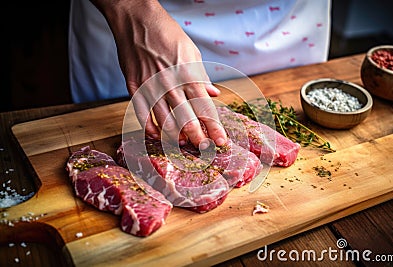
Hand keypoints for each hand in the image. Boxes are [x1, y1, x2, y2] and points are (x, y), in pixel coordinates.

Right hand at [91, 0, 226, 147]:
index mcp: (188, 74)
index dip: (214, 127)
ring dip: (175, 136)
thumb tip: (213, 94)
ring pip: (164, 121)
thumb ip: (201, 77)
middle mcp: (171, 84)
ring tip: (183, 144)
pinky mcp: (134, 87)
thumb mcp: (191, 52)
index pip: (205, 108)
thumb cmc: (168, 34)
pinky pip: (142, 114)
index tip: (221, 141)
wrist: (138, 20)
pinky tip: (157, 136)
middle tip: (204, 149)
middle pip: (186, 119)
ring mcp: (151, 87)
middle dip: (197, 138)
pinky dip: (150, 128)